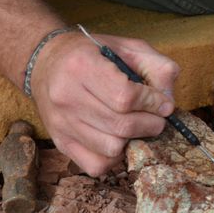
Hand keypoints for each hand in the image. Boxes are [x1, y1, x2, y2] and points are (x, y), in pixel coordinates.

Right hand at [29, 31, 179, 175]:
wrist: (45, 62)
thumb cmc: (92, 53)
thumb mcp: (127, 47)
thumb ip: (156, 66)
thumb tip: (168, 101)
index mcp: (82, 65)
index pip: (125, 97)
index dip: (152, 103)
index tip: (163, 104)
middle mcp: (66, 96)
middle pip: (121, 125)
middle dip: (150, 124)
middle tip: (157, 118)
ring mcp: (61, 123)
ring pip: (111, 148)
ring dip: (133, 140)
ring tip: (137, 126)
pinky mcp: (60, 142)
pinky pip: (96, 165)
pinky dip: (114, 157)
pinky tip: (118, 139)